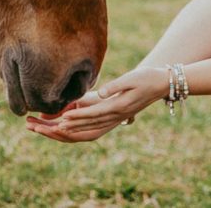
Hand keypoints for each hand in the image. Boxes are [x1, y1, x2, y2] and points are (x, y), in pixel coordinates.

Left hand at [25, 66, 169, 141]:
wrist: (162, 84)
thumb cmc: (147, 77)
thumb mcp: (132, 78)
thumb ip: (116, 86)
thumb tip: (101, 93)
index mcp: (118, 106)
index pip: (94, 114)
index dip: (78, 116)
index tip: (62, 118)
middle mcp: (116, 116)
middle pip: (89, 126)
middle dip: (68, 128)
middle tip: (48, 128)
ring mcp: (117, 119)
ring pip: (91, 130)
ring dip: (71, 131)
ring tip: (54, 130)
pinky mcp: (117, 117)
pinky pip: (96, 128)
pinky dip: (81, 130)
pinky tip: (70, 129)